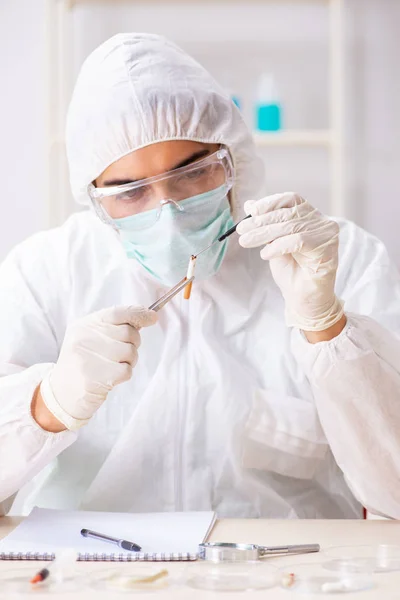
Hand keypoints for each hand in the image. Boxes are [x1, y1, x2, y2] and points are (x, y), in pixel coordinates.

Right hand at [39, 306, 157, 430]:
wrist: (62, 393)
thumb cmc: (85, 362)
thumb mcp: (92, 337)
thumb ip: (116, 326)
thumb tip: (149, 316)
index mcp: (84, 325)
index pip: (117, 312)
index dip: (138, 313)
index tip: (152, 317)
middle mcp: (84, 338)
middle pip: (128, 332)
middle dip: (133, 343)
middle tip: (122, 352)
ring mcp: (87, 358)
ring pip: (130, 352)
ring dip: (130, 360)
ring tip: (114, 365)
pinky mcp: (94, 378)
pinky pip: (126, 371)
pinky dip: (124, 374)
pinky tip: (111, 376)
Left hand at [237, 192, 343, 332]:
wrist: (302, 298)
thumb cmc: (290, 270)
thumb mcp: (273, 243)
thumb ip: (266, 224)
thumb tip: (250, 204)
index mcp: (309, 216)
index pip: (290, 199)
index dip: (270, 202)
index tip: (251, 211)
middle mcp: (321, 221)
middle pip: (287, 214)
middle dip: (261, 222)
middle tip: (241, 230)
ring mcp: (326, 234)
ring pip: (290, 227)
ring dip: (264, 234)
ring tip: (246, 241)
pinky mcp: (327, 249)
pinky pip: (298, 241)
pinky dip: (278, 246)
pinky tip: (265, 255)